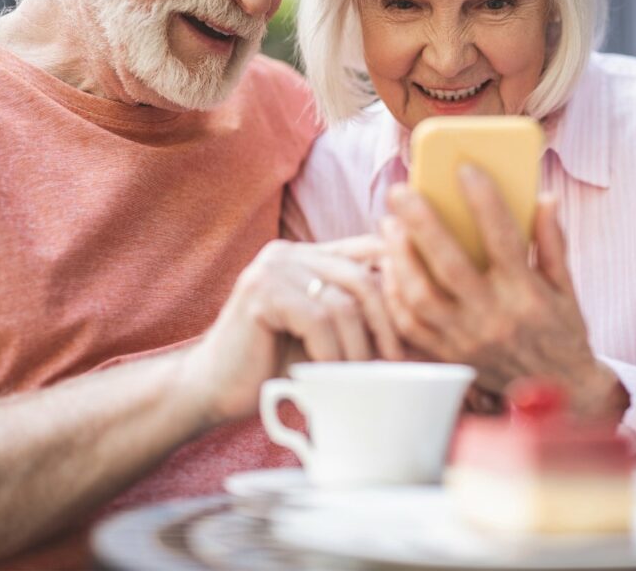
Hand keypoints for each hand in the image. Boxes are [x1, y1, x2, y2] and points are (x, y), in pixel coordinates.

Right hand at [181, 235, 403, 424]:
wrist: (212, 388)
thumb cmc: (274, 366)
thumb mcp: (326, 336)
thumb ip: (360, 319)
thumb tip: (423, 325)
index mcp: (309, 255)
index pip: (370, 248)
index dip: (400, 279)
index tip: (420, 319)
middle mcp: (291, 252)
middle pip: (362, 275)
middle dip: (387, 320)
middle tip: (396, 359)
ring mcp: (273, 268)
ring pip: (343, 302)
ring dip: (358, 346)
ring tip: (360, 376)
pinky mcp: (260, 291)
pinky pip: (317, 320)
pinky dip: (332, 353)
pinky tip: (328, 376)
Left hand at [381, 167, 627, 419]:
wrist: (560, 397)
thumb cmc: (562, 333)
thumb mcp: (567, 288)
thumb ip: (552, 243)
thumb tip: (543, 197)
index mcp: (527, 295)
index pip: (504, 240)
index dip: (485, 201)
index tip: (466, 168)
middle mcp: (494, 318)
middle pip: (450, 265)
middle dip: (422, 223)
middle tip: (401, 191)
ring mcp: (466, 341)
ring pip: (420, 296)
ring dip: (400, 257)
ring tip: (389, 225)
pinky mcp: (447, 357)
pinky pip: (410, 325)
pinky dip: (395, 294)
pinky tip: (389, 265)